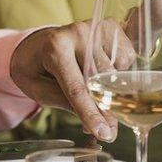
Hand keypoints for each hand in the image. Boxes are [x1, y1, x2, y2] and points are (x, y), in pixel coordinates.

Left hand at [10, 22, 134, 142]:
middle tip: (108, 131)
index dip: (91, 113)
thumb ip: (65, 104)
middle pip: (102, 80)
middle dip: (107, 110)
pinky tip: (102, 71)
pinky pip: (126, 58)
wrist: (36, 43)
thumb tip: (95, 126)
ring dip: (112, 88)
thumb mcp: (38, 90)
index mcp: (55, 49)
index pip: (77, 87)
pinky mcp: (110, 27)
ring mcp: (96, 27)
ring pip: (118, 70)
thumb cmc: (34, 67)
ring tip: (94, 89)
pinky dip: (119, 71)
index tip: (105, 134)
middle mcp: (77, 33)